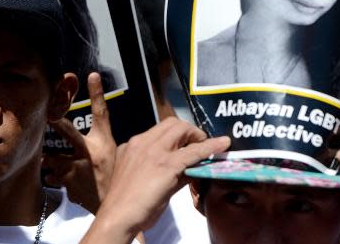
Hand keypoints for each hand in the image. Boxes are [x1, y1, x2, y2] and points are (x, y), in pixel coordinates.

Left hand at [43, 72, 115, 212]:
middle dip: (56, 122)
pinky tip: (58, 181)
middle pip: (67, 131)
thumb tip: (94, 131)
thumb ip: (99, 142)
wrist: (114, 208)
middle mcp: (89, 154)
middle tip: (48, 115)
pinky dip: (54, 179)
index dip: (97, 93)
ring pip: (52, 158)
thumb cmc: (114, 178)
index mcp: (103, 143)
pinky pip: (53, 177)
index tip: (92, 75)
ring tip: (47, 162)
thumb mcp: (113, 155)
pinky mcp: (67, 184)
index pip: (102, 113)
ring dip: (49, 161)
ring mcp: (76, 169)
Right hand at [81, 118, 228, 243]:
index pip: (160, 129)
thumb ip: (165, 170)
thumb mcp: (141, 178)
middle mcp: (142, 142)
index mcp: (133, 145)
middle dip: (188, 130)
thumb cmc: (126, 204)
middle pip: (171, 123)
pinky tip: (221, 145)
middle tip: (198, 143)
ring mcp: (153, 151)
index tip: (187, 141)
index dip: (178, 134)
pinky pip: (193, 151)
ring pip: (181, 129)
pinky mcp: (166, 164)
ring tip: (207, 145)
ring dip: (197, 135)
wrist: (118, 216)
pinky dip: (210, 146)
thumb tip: (190, 168)